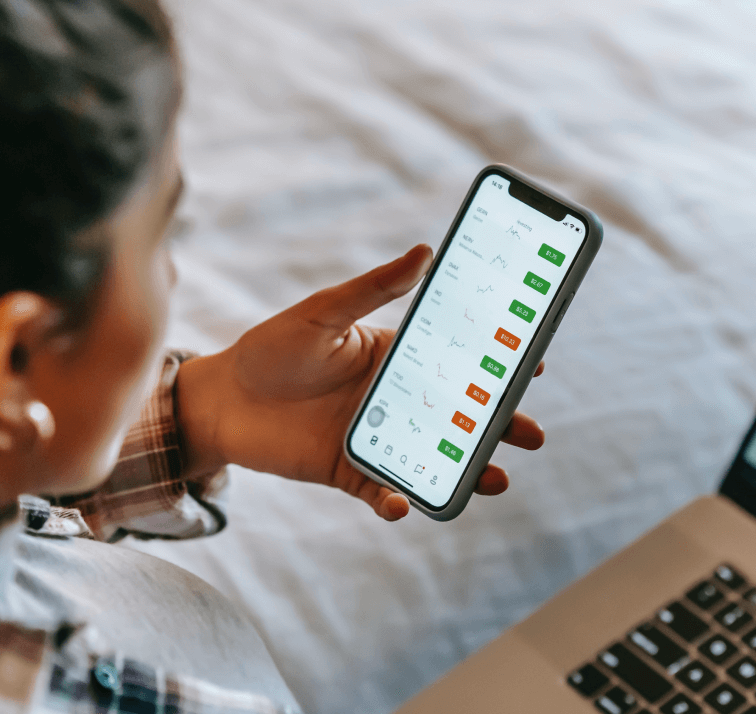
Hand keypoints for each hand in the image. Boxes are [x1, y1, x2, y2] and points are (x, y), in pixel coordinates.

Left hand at [176, 244, 544, 520]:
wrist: (221, 401)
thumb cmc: (271, 348)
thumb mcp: (323, 313)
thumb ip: (373, 289)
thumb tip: (425, 251)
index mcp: (396, 358)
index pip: (458, 362)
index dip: (497, 365)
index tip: (535, 366)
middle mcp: (395, 401)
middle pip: (460, 417)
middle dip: (500, 426)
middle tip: (533, 435)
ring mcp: (376, 439)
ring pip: (434, 459)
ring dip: (466, 470)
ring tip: (496, 478)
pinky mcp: (350, 472)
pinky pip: (382, 490)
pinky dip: (396, 501)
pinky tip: (402, 503)